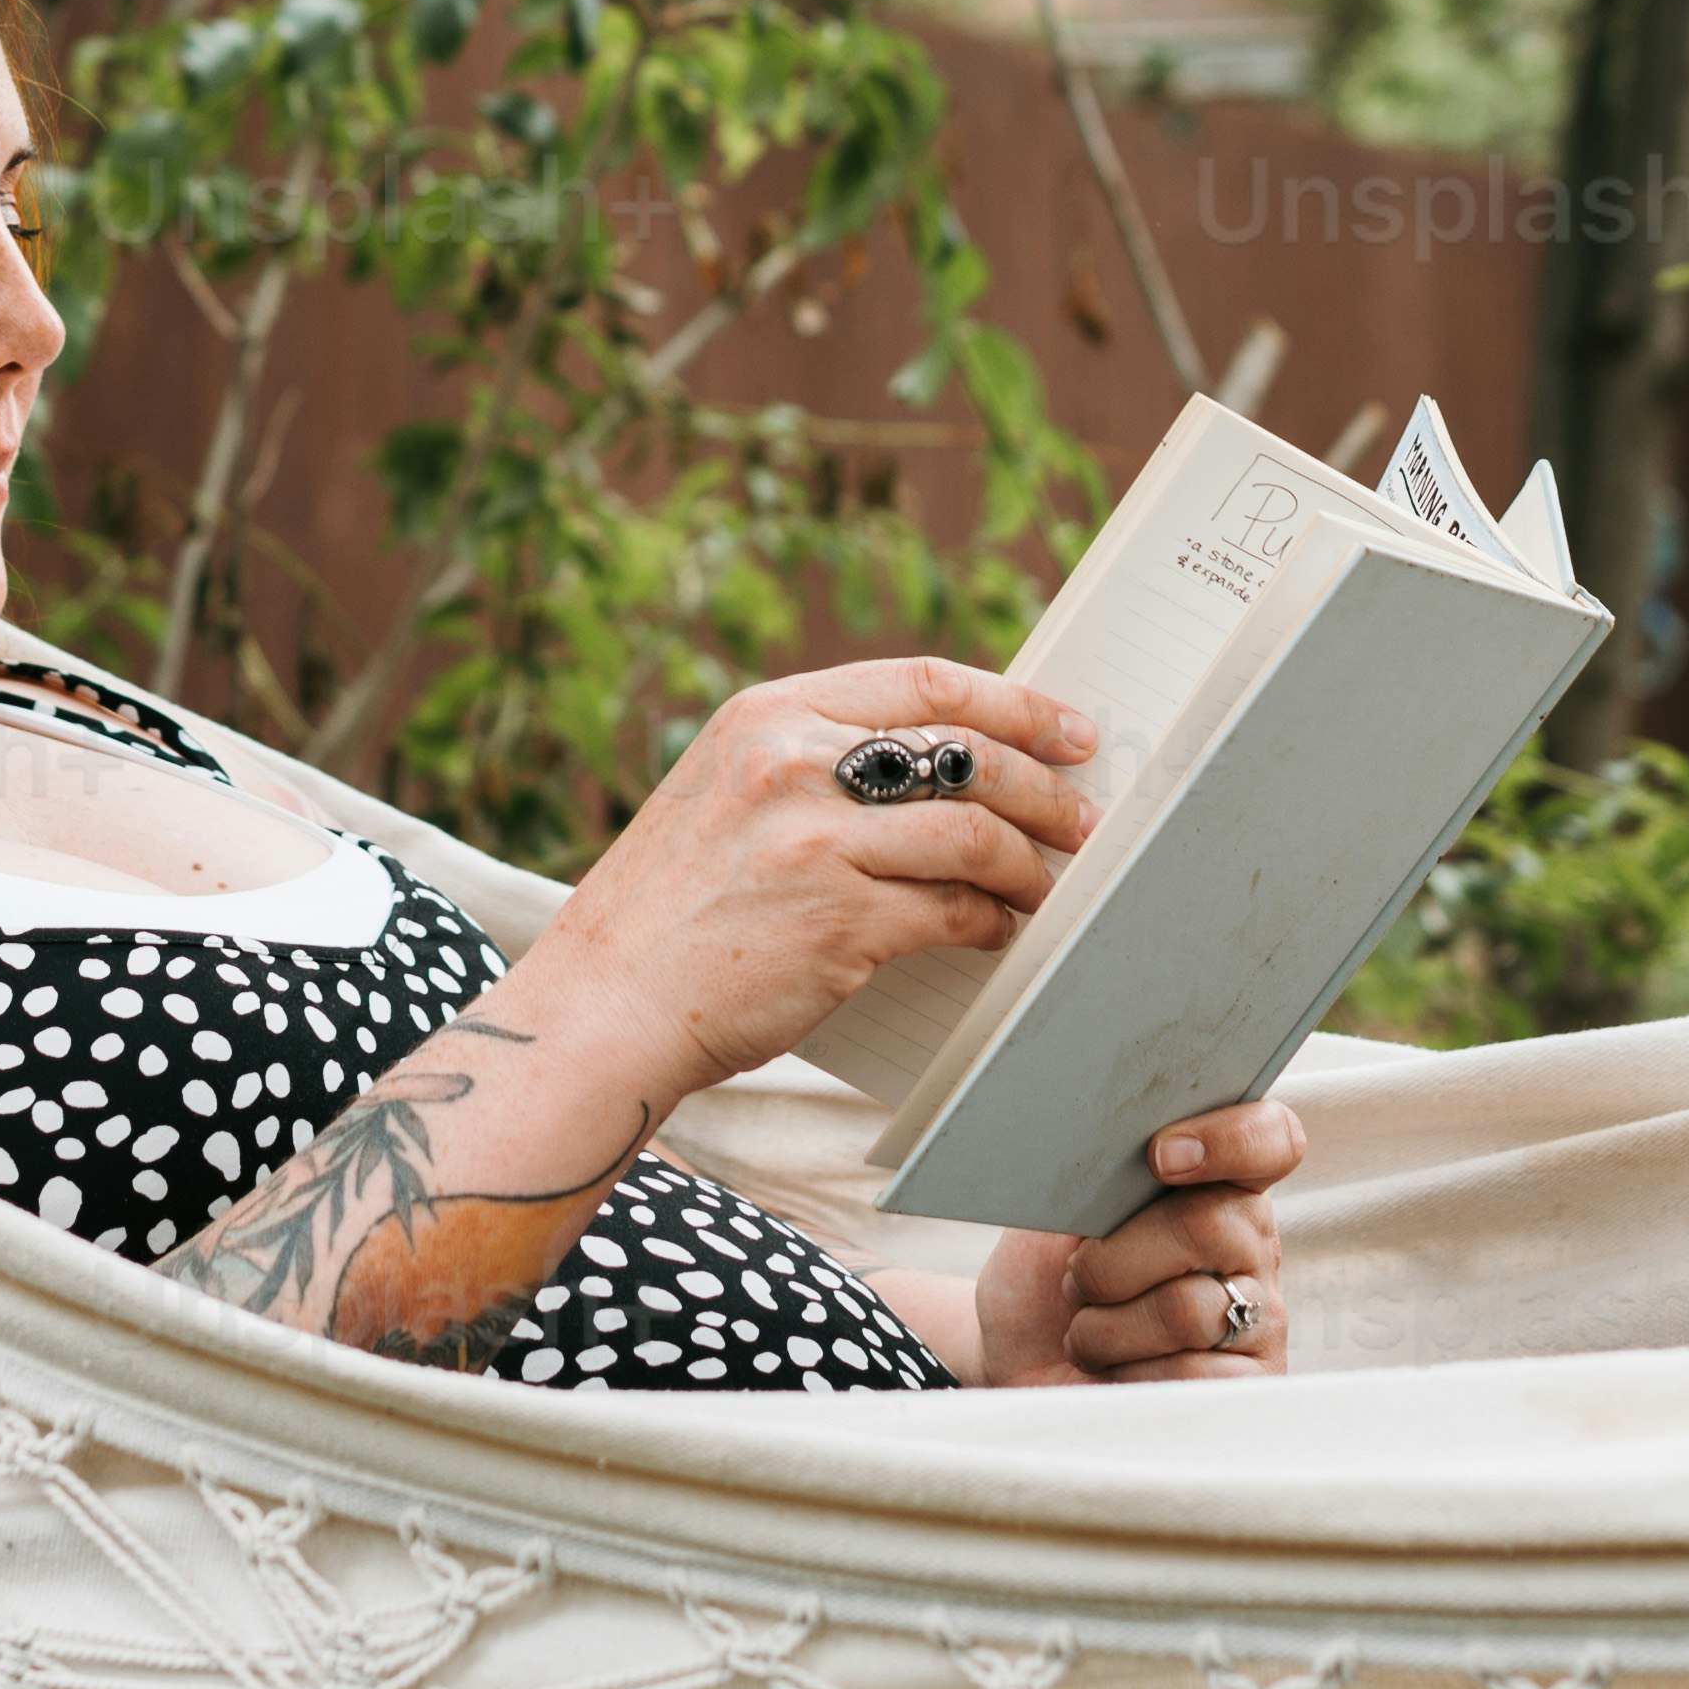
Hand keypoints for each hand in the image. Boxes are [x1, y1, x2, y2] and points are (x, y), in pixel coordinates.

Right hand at [527, 649, 1102, 1116]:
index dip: (1013, 703)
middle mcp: (790, 763)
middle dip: (1044, 784)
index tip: (1068, 729)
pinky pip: (954, 911)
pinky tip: (1000, 931)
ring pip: (973, 832)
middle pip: (965, 753)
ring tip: (1051, 883)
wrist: (604, 1005)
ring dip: (1029, 862)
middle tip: (1085, 815)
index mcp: (766, 717)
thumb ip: (814, 766)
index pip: (923, 683)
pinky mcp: (839, 922)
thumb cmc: (670, 912)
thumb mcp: (725, 795)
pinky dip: (993, 921)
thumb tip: (945, 771)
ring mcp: (815, 842)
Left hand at [973, 1099, 1305, 1390]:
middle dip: (1112, 1258)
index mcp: (1216, 1183)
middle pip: (1207, 1224)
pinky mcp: (1247, 1386)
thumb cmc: (1043, 1283)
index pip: (1270, 1139)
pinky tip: (1115, 1372)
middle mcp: (1249, 1246)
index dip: (1229, 1139)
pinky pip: (1190, 1376)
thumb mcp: (1055, 1213)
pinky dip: (1126, 1375)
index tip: (1158, 1156)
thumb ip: (1096, 1171)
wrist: (1019, 1366)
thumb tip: (1101, 1140)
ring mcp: (1259, 1317)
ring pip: (1188, 1309)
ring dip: (1106, 1327)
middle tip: (1077, 1280)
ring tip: (1086, 1333)